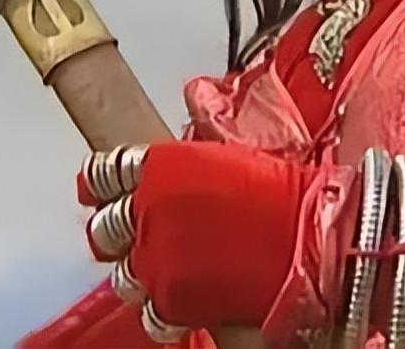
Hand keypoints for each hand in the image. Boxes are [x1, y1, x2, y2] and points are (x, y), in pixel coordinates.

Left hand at [80, 141, 305, 329]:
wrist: (308, 239)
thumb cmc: (283, 191)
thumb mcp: (243, 140)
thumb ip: (209, 120)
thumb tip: (198, 94)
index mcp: (161, 165)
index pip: (105, 173)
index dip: (99, 182)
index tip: (96, 188)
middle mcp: (148, 210)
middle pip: (106, 225)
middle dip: (116, 228)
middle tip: (131, 230)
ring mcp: (156, 257)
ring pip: (121, 271)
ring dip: (138, 269)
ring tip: (163, 266)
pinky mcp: (171, 300)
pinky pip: (147, 310)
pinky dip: (161, 308)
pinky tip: (178, 299)